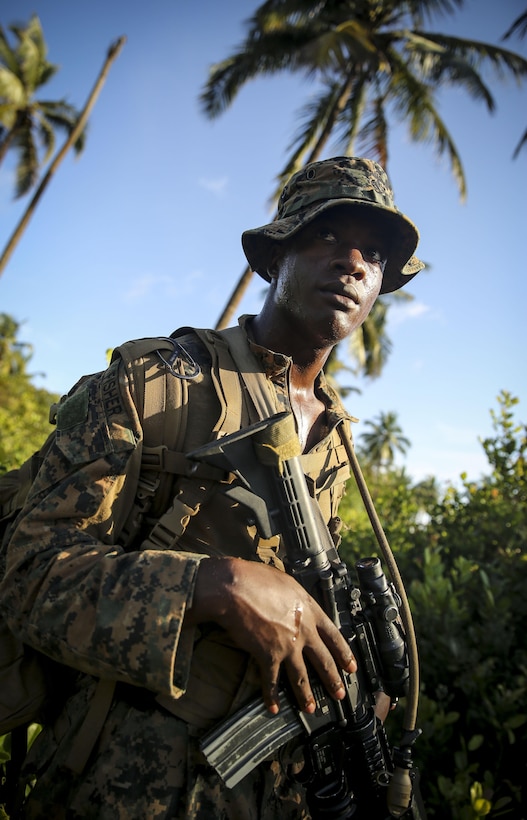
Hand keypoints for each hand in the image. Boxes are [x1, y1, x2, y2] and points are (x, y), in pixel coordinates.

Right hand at [187, 557, 356, 713]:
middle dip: (333, 679)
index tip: (350, 666)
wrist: (235, 589)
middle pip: (323, 660)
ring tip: (310, 708)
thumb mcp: (286, 583)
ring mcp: (288, 646)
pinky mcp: (268, 656)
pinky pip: (271, 682)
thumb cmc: (256, 579)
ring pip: (301, 677)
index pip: (333, 636)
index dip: (344, 653)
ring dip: (306, 695)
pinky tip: (273, 708)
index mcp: (310, 610)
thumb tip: (297, 603)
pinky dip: (271, 697)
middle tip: (339, 694)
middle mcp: (304, 631)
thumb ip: (296, 598)